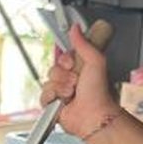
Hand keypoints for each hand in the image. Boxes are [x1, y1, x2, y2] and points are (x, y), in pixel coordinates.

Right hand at [41, 21, 117, 138]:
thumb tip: (75, 28)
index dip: (65, 60)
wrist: (93, 115)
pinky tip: (63, 101)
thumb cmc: (99, 93)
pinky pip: (43, 95)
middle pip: (54, 68)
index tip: (72, 64)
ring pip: (48, 81)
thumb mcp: (95, 61)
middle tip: (76, 81)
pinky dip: (53, 97)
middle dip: (64, 75)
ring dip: (60, 87)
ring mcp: (61, 92)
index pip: (63, 57)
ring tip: (72, 93)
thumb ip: (84, 44)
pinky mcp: (53, 104)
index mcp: (80, 68)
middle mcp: (70, 79)